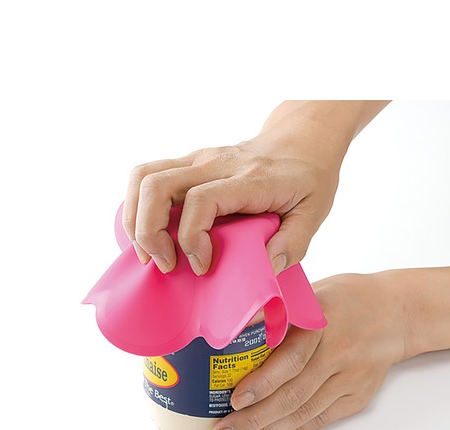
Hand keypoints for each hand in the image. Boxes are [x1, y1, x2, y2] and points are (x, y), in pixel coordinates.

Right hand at [122, 139, 338, 275]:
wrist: (302, 139)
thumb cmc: (308, 179)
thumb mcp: (314, 213)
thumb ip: (292, 244)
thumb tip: (263, 270)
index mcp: (250, 178)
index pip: (201, 200)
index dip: (191, 238)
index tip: (202, 266)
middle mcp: (217, 162)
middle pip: (157, 185)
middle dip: (149, 232)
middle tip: (164, 265)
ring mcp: (199, 158)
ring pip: (143, 176)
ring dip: (135, 219)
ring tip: (148, 252)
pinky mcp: (189, 161)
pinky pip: (147, 175)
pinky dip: (136, 206)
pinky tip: (149, 231)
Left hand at [212, 272, 408, 429]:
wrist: (396, 313)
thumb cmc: (344, 299)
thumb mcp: (310, 292)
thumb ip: (277, 311)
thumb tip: (229, 327)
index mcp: (323, 321)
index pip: (291, 358)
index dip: (263, 382)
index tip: (234, 399)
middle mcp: (339, 353)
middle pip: (294, 395)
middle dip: (254, 419)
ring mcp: (351, 379)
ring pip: (304, 414)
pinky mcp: (357, 397)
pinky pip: (319, 420)